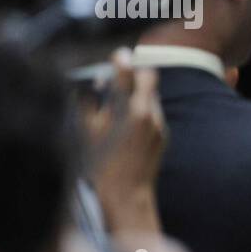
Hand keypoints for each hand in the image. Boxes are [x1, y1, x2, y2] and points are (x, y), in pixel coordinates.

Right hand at [83, 48, 166, 232]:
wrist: (126, 196)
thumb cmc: (98, 165)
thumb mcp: (87, 130)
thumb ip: (92, 101)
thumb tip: (99, 80)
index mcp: (129, 111)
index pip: (129, 73)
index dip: (122, 61)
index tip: (118, 55)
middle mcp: (150, 115)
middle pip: (149, 79)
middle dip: (134, 75)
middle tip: (119, 75)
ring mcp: (160, 126)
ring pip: (151, 96)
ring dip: (136, 94)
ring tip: (116, 104)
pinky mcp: (163, 136)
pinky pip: (153, 114)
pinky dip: (141, 110)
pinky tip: (125, 123)